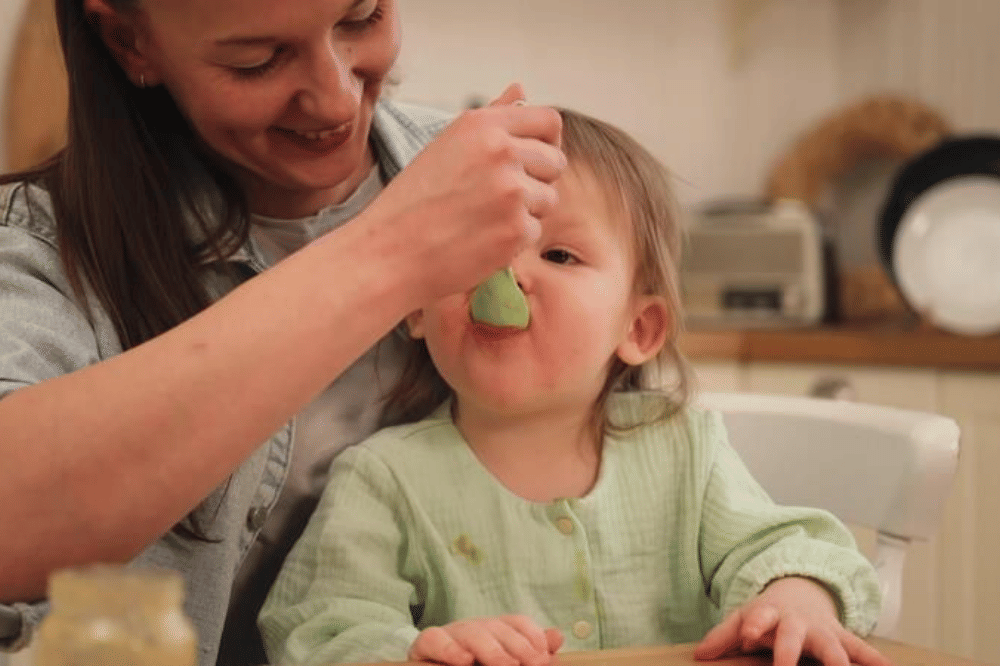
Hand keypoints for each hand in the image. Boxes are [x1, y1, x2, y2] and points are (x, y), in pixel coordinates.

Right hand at [365, 82, 564, 305]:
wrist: (388, 252)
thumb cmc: (414, 202)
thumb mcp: (448, 146)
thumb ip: (492, 119)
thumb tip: (522, 89)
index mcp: (482, 125)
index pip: (548, 121)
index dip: (546, 143)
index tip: (532, 160)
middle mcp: (501, 151)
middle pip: (555, 161)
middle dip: (537, 181)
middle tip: (498, 199)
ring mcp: (511, 191)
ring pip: (549, 199)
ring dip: (526, 213)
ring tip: (483, 219)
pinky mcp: (516, 229)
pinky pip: (535, 231)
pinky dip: (513, 241)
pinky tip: (480, 241)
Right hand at [408, 615, 563, 665]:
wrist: (431, 665)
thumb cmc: (472, 664)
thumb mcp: (504, 658)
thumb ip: (530, 652)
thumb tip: (557, 637)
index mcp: (494, 630)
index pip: (517, 622)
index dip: (532, 635)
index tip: (544, 655)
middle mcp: (474, 628)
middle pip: (497, 627)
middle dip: (518, 645)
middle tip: (534, 663)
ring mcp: (450, 634)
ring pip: (471, 632)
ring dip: (491, 648)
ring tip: (507, 665)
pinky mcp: (425, 645)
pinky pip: (435, 639)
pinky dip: (449, 648)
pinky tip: (464, 660)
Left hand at [693, 577, 892, 665]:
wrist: (800, 593)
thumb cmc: (766, 614)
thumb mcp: (742, 618)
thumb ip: (723, 636)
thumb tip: (700, 655)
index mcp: (769, 613)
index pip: (759, 616)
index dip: (754, 623)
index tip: (749, 634)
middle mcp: (798, 622)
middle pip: (795, 636)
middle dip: (791, 651)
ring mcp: (822, 630)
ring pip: (834, 646)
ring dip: (840, 661)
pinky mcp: (842, 638)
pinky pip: (861, 649)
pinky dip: (875, 661)